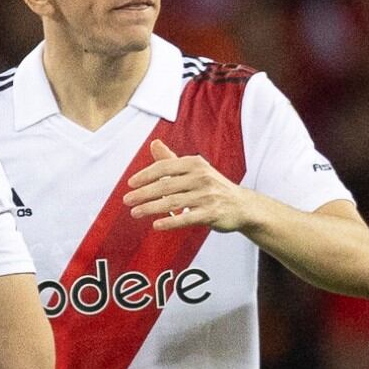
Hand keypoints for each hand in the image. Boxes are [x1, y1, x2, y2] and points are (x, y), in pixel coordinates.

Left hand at [123, 138, 254, 236]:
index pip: (165, 167)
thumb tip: (154, 143)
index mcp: (196, 164)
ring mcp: (208, 196)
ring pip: (173, 202)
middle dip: (143, 193)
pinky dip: (171, 222)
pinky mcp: (212, 213)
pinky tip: (156, 225)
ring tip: (134, 213)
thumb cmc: (211, 186)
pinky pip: (187, 218)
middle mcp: (203, 178)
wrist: (242, 205)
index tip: (130, 184)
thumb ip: (171, 159)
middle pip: (166, 185)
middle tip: (126, 200)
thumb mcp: (194, 169)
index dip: (146, 175)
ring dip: (151, 208)